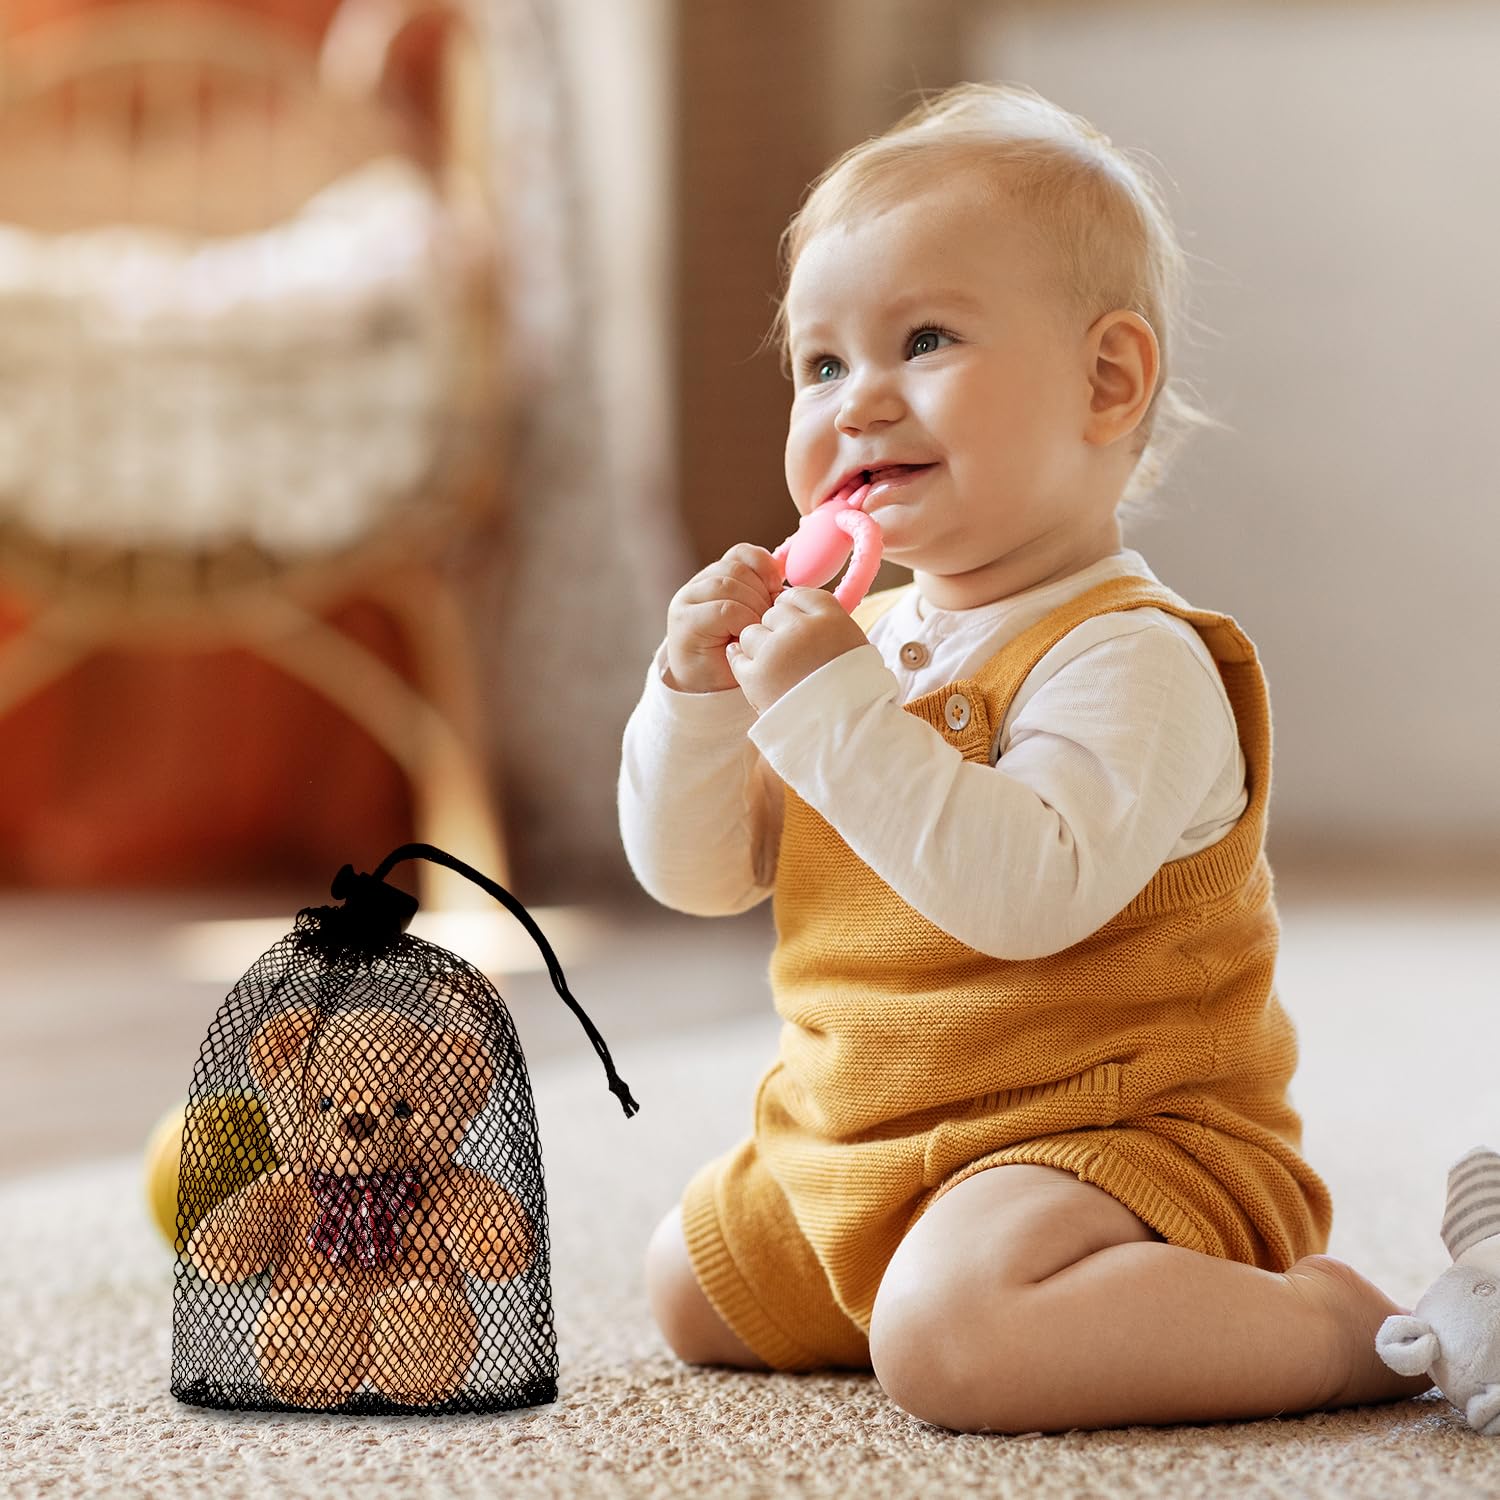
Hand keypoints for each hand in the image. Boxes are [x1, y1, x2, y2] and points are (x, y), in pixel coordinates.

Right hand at [665, 543, 783, 693]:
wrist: (708, 689)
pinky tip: (745, 638)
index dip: (763, 565)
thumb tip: (788, 577)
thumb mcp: (756, 617)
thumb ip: (765, 594)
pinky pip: (724, 608)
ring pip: (729, 585)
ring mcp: (687, 600)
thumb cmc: (738, 654)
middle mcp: (698, 585)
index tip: (777, 587)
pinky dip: (742, 621)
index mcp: (716, 577)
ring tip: (757, 630)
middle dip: (760, 592)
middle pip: (736, 568)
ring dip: (752, 607)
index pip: (741, 553)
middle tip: (768, 618)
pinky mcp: (684, 621)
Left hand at [726, 586, 867, 714]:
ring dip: (759, 646)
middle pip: (773, 612)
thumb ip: (827, 621)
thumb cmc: (852, 689)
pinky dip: (743, 662)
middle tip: (790, 655)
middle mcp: (802, 628)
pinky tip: (756, 672)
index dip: (793, 610)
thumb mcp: (852, 644)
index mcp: (831, 618)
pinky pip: (737, 657)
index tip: (797, 626)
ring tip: (777, 669)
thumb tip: (797, 607)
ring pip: (751, 632)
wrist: (845, 728)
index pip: (798, 595)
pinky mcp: (757, 676)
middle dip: (777, 629)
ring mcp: (776, 651)